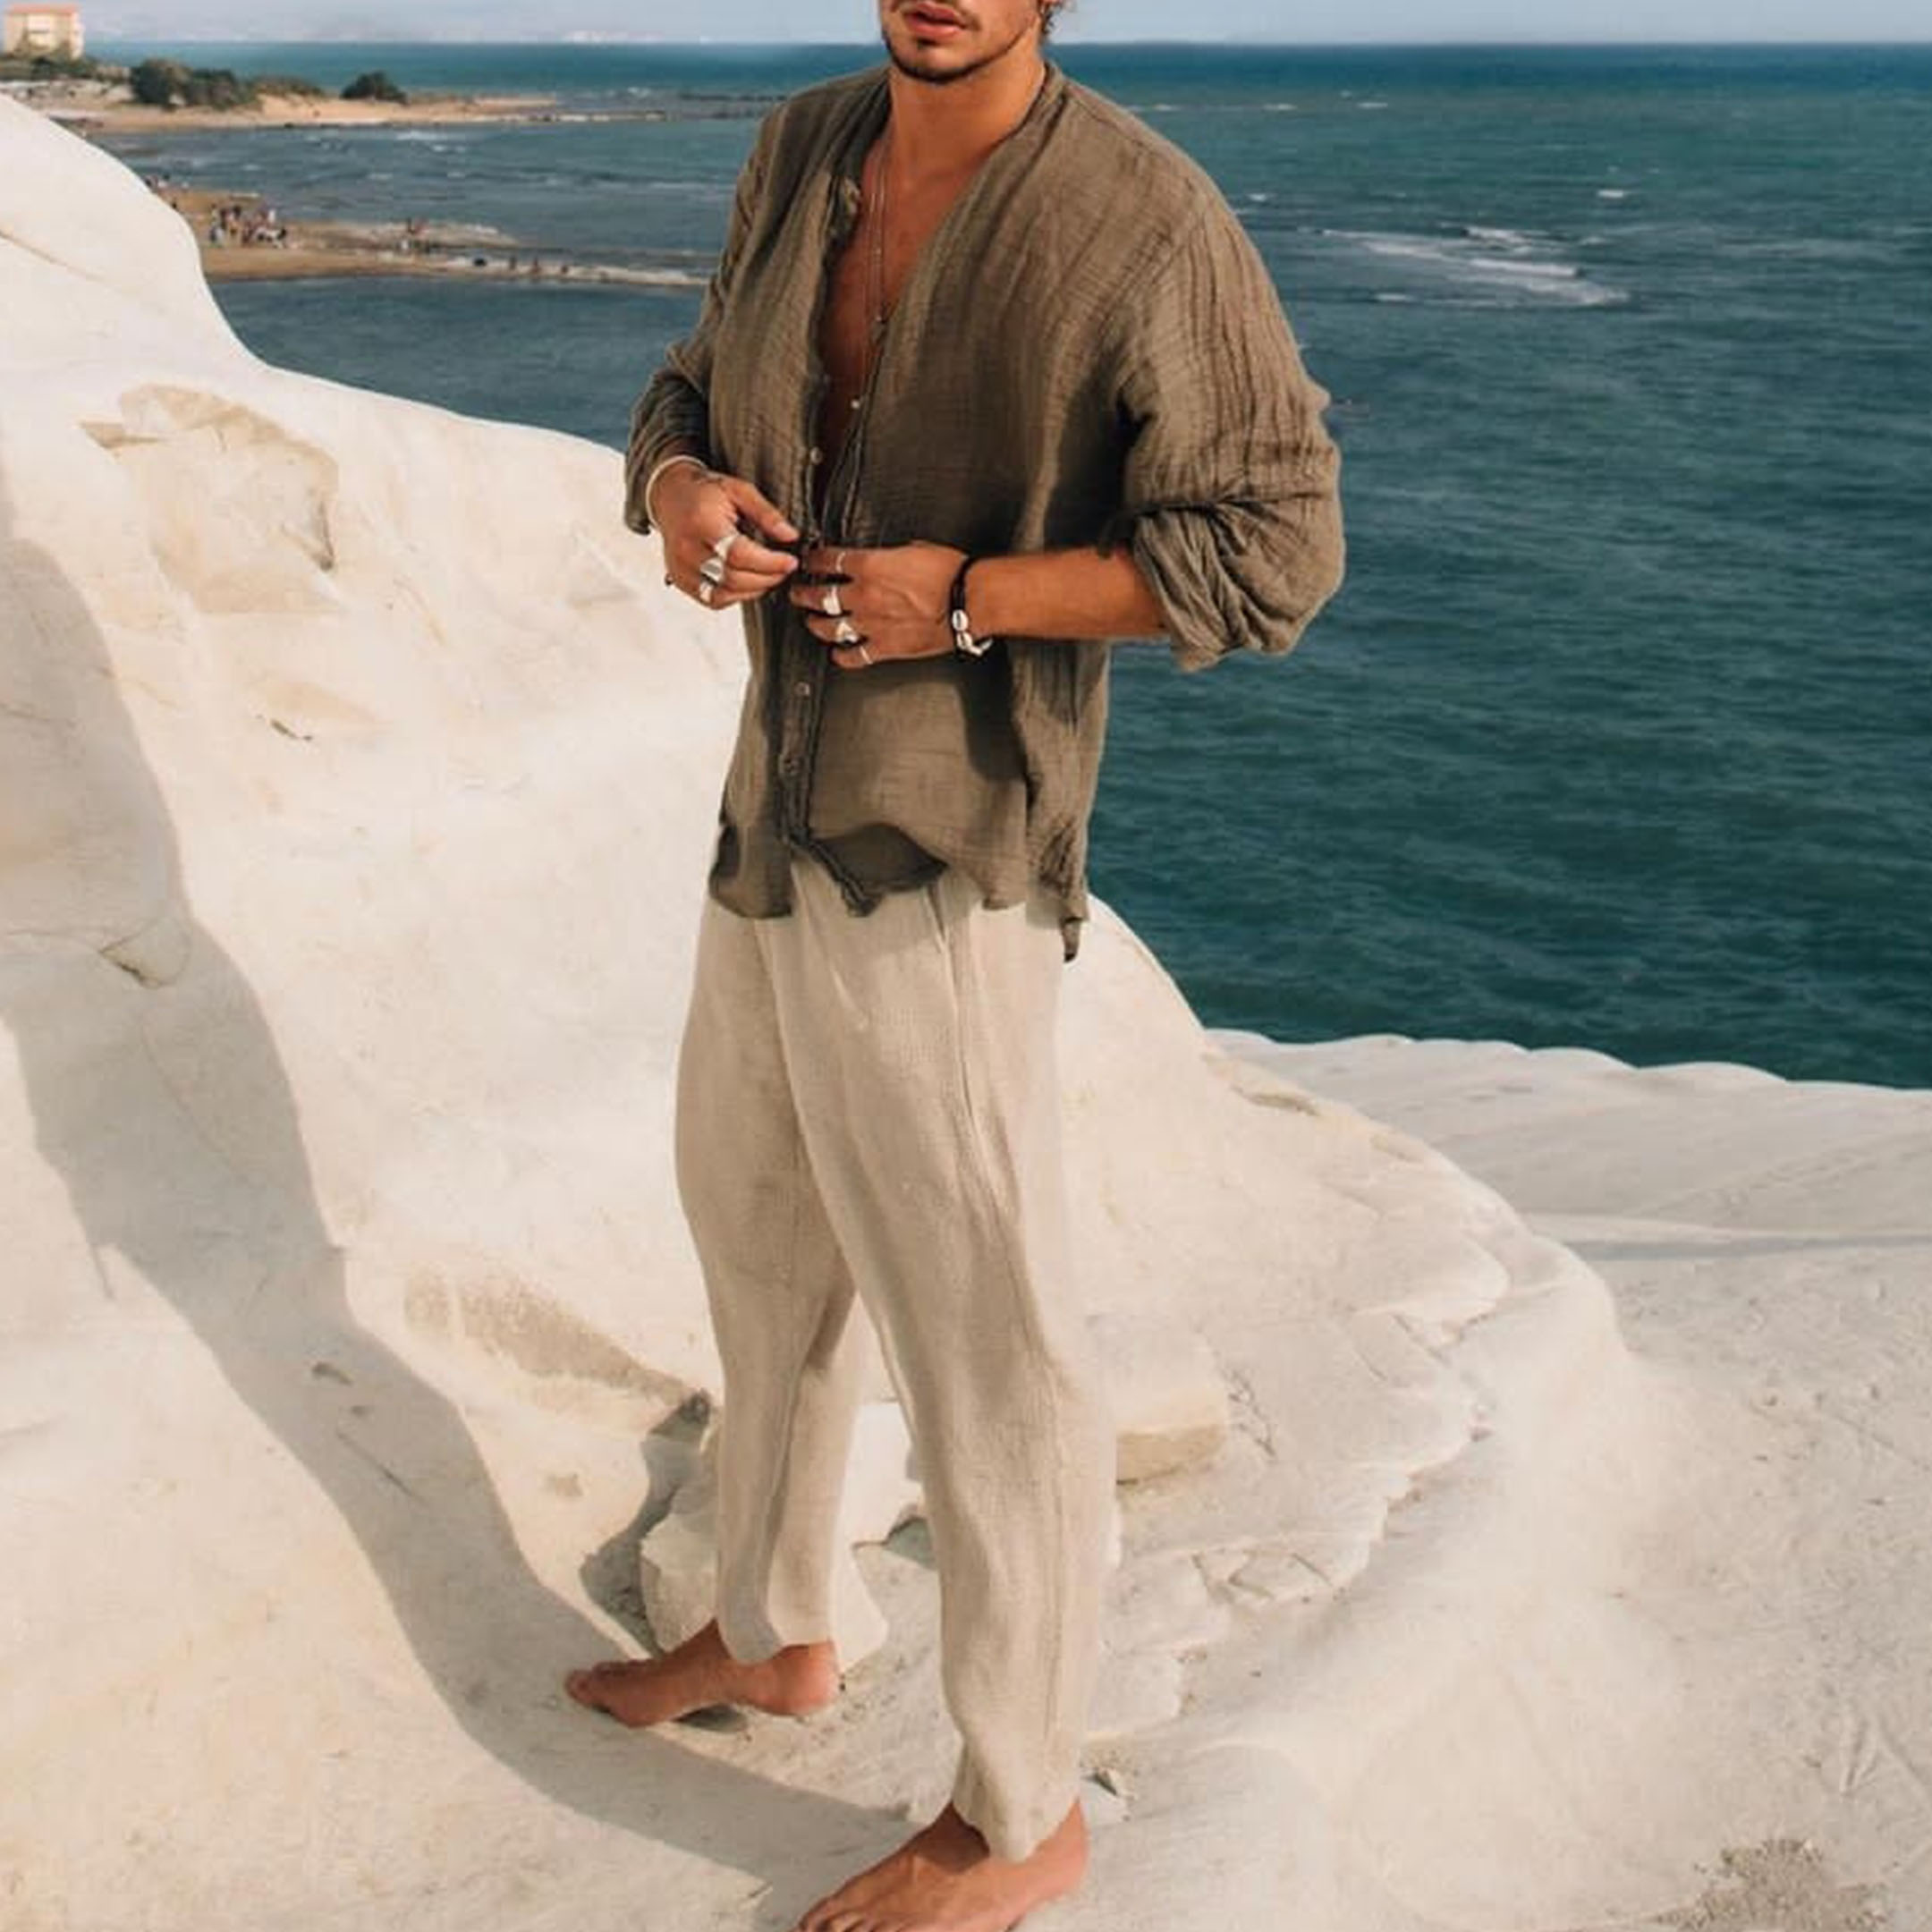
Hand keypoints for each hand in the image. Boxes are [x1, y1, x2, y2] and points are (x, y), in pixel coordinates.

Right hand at [656, 463, 799, 609]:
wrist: (671, 497)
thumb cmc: (705, 492)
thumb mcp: (739, 490)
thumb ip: (766, 513)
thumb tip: (790, 536)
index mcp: (701, 522)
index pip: (738, 554)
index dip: (769, 563)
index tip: (790, 561)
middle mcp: (687, 549)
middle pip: (732, 578)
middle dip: (767, 577)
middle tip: (784, 569)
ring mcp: (681, 568)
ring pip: (723, 594)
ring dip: (753, 590)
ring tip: (769, 575)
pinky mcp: (681, 581)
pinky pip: (712, 600)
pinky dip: (735, 596)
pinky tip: (748, 582)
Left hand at [789, 542, 966, 670]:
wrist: (970, 600)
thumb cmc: (951, 573)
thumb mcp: (916, 549)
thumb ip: (892, 556)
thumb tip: (889, 558)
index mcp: (870, 565)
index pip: (828, 560)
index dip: (814, 561)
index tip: (809, 562)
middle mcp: (864, 595)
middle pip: (819, 595)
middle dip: (804, 594)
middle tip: (798, 593)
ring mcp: (871, 624)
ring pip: (828, 628)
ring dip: (816, 625)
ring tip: (812, 623)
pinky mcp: (885, 648)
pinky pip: (854, 657)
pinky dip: (842, 656)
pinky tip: (838, 654)